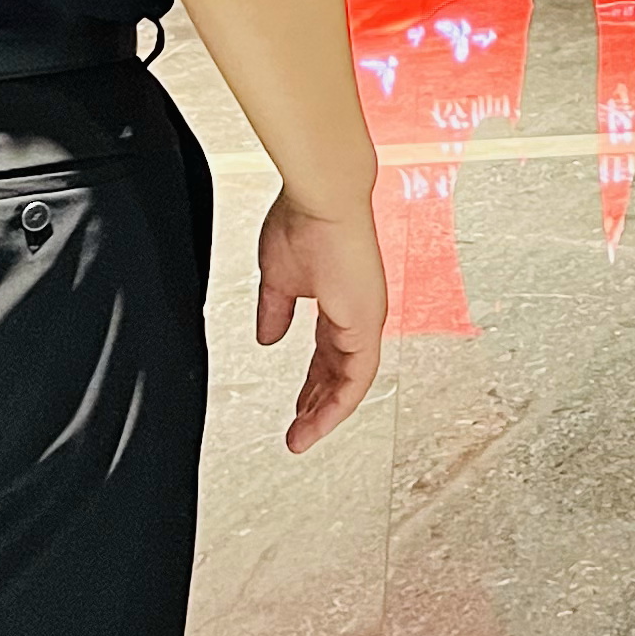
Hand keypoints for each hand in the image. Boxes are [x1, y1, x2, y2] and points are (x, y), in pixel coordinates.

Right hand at [257, 189, 388, 451]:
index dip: (312, 384)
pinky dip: (338, 402)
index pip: (327, 354)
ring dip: (326, 413)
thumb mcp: (279, 278)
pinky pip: (357, 376)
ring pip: (351, 382)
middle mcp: (358, 312)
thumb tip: (267, 338)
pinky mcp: (366, 322)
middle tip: (299, 432)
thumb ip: (275, 311)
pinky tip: (317, 420)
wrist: (321, 197)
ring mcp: (366, 317)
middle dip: (317, 406)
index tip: (296, 407)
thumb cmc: (304, 220)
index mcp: (340, 300)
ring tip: (303, 438)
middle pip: (340, 372)